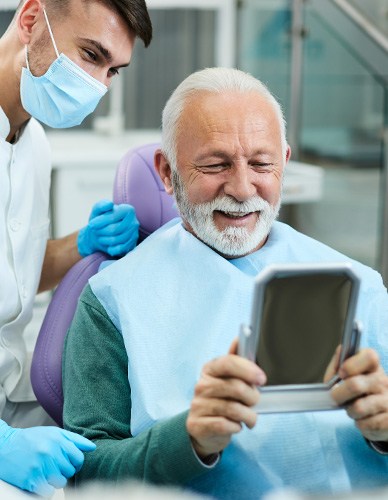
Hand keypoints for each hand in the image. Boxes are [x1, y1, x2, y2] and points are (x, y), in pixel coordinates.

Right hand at [0, 423, 95, 496]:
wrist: (5, 446)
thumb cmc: (33, 439)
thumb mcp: (54, 433)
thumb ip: (74, 440)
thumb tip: (93, 448)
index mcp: (58, 439)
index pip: (79, 457)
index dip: (76, 463)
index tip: (68, 463)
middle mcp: (51, 451)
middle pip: (70, 471)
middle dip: (65, 471)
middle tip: (54, 467)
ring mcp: (41, 466)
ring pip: (61, 482)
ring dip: (55, 481)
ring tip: (45, 472)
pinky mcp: (31, 479)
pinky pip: (49, 492)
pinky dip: (45, 489)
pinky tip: (39, 480)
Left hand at [77, 199, 138, 256]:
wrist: (103, 233)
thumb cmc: (101, 219)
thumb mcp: (97, 210)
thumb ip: (101, 205)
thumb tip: (109, 204)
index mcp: (128, 210)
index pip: (113, 217)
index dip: (100, 222)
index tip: (91, 224)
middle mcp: (134, 222)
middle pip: (114, 230)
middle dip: (101, 231)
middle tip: (96, 231)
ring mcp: (134, 234)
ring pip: (116, 240)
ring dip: (104, 240)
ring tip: (100, 237)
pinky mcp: (132, 245)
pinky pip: (120, 249)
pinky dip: (111, 249)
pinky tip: (107, 246)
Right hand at [186, 340, 265, 459]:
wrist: (205, 429)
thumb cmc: (222, 400)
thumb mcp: (229, 380)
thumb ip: (236, 361)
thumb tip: (239, 338)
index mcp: (210, 369)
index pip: (228, 363)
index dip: (247, 369)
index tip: (262, 379)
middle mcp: (201, 385)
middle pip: (235, 387)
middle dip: (252, 396)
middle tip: (255, 402)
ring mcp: (197, 405)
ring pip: (233, 409)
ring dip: (248, 416)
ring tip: (249, 417)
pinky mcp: (197, 424)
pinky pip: (225, 425)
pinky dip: (236, 427)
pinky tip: (236, 425)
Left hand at [331, 348, 387, 441]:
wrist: (379, 414)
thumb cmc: (359, 390)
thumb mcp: (348, 375)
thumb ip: (338, 366)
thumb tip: (335, 368)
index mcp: (374, 366)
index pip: (370, 357)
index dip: (351, 365)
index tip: (341, 374)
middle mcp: (384, 381)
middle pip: (355, 385)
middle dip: (338, 394)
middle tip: (334, 398)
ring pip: (358, 407)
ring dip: (350, 411)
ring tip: (352, 409)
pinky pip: (366, 424)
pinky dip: (360, 423)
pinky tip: (363, 419)